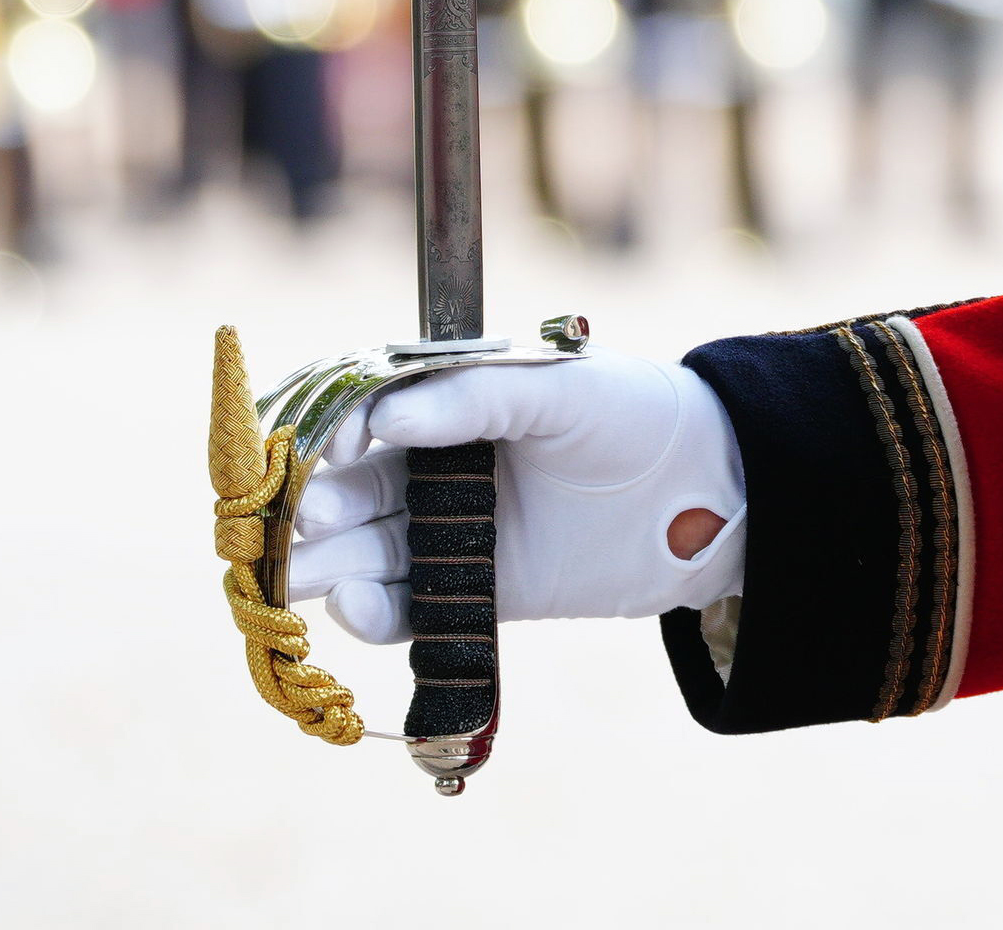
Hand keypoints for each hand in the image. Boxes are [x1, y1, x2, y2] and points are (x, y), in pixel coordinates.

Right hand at [287, 347, 745, 643]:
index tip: (327, 450)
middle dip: (317, 509)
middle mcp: (439, 469)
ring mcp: (455, 533)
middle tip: (294, 526)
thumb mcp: (556, 389)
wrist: (708, 491)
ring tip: (296, 578)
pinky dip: (375, 613)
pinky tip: (353, 607)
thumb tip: (381, 416)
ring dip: (326, 565)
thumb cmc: (632, 413)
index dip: (335, 433)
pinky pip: (410, 608)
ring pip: (367, 552)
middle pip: (353, 490)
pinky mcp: (479, 592)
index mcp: (451, 405)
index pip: (367, 418)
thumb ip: (471, 398)